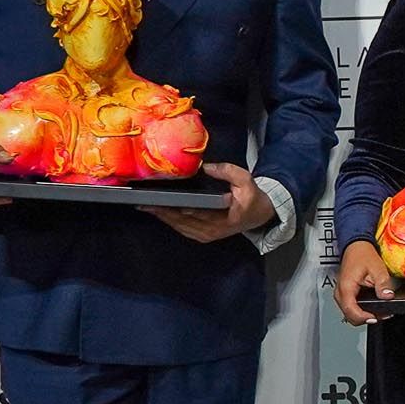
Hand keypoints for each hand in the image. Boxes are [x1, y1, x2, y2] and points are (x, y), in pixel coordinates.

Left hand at [150, 161, 273, 243]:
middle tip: (146, 203)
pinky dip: (170, 222)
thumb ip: (227, 171)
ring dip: (164, 218)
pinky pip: (183, 230)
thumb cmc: (251, 196)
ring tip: (147, 207)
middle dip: (165, 212)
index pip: (202, 213)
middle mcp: (214, 230)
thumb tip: (205, 167)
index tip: (169, 203)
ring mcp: (208, 235)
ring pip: (181, 227)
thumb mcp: (246, 180)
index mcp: (227, 218)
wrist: (259, 215)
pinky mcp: (203, 236)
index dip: (185, 209)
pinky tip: (159, 214)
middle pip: (185, 222)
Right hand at [334, 240, 394, 325]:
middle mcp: (340, 292)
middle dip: (365, 318)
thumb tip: (387, 296)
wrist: (356, 246)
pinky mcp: (345, 294)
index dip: (363, 318)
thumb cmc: (362, 255)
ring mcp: (341, 294)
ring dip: (364, 316)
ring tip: (379, 312)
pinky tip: (373, 307)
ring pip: (350, 314)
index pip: (351, 311)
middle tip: (381, 315)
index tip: (375, 317)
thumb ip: (383, 283)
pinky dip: (361, 311)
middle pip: (350, 316)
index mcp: (346, 287)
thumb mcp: (377, 268)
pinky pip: (351, 307)